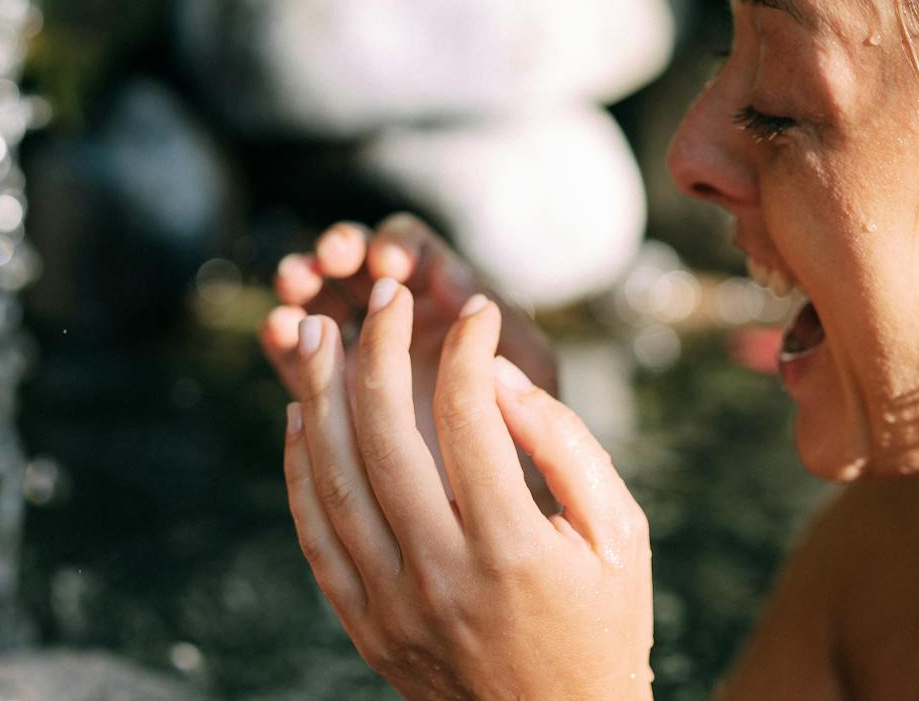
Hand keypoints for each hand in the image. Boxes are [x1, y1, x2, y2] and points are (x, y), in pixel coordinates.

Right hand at [260, 214, 559, 486]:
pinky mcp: (330, 393)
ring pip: (320, 298)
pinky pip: (299, 359)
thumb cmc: (531, 420)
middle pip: (356, 260)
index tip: (392, 267)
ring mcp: (358, 349)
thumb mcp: (528, 364)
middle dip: (340, 249)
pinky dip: (285, 340)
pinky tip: (280, 331)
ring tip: (295, 283)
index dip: (396, 245)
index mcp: (444, 291)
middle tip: (331, 257)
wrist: (507, 495)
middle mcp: (397, 313)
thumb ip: (500, 321)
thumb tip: (455, 281)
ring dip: (303, 281)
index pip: (411, 246)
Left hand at [283, 285, 653, 700]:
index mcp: (514, 549)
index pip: (471, 419)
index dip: (470, 349)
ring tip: (318, 331)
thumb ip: (566, 446)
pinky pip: (315, 534)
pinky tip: (299, 414)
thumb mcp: (619, 535)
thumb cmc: (602, 624)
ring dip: (319, 396)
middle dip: (378, 349)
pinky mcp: (363, 625)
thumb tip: (498, 374)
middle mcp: (442, 576)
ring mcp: (393, 605)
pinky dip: (299, 469)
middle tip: (383, 294)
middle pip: (386, 438)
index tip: (479, 308)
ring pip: (335, 480)